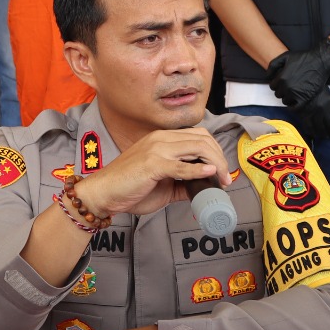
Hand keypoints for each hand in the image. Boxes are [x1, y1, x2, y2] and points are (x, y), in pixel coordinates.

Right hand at [73, 128, 230, 218]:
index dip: (215, 151)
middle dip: (219, 157)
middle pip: (202, 139)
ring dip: (215, 164)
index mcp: (161, 139)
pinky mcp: (153, 164)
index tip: (221, 170)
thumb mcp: (161, 184)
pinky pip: (182, 165)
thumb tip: (203, 187)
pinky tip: (209, 174)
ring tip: (221, 180)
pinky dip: (199, 169)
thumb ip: (181, 182)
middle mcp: (160, 139)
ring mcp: (157, 149)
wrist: (103, 193)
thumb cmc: (128, 188)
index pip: (198, 135)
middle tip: (225, 178)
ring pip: (197, 147)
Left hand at [266, 38, 329, 106]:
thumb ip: (273, 65)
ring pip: (285, 101)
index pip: (272, 86)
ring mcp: (296, 94)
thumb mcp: (285, 56)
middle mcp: (287, 87)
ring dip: (288, 97)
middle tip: (290, 85)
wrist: (320, 61)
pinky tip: (296, 101)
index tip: (283, 81)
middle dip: (282, 90)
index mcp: (281, 78)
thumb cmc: (303, 57)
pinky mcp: (305, 98)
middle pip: (278, 94)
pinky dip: (294, 106)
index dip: (277, 84)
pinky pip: (295, 108)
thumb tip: (267, 76)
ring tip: (294, 91)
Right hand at [295, 86, 329, 140]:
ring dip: (322, 134)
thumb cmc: (316, 88)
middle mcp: (324, 109)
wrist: (302, 83)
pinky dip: (311, 132)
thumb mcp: (328, 94)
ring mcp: (314, 113)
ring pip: (320, 128)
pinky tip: (313, 134)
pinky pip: (309, 126)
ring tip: (322, 136)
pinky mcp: (304, 114)